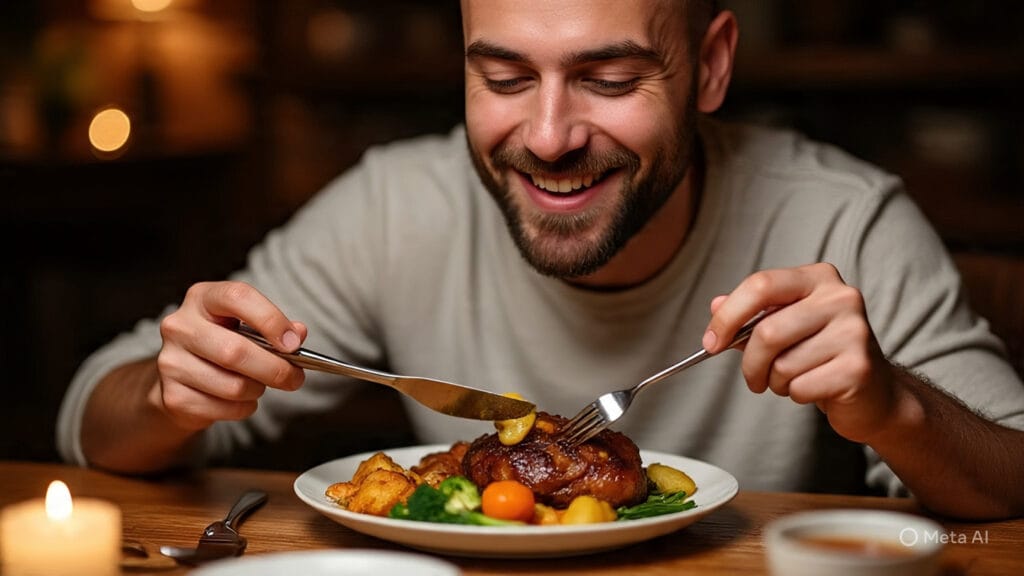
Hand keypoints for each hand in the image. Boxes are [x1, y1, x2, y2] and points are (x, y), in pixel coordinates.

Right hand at [153, 281, 307, 430]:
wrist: (181, 377)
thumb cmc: (223, 343)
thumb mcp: (247, 326)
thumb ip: (275, 327)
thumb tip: (298, 334)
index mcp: (202, 298)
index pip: (238, 297)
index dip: (270, 320)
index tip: (293, 343)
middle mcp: (180, 326)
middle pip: (235, 352)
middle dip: (275, 369)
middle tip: (295, 378)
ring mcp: (171, 362)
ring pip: (233, 386)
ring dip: (257, 390)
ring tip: (258, 385)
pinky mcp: (173, 396)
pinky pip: (224, 408)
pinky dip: (243, 408)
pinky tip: (240, 400)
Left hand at [702, 263, 898, 442]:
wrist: (873, 392)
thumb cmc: (821, 355)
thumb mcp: (784, 326)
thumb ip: (750, 315)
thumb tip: (715, 305)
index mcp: (818, 278)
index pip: (761, 285)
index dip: (728, 316)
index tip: (711, 343)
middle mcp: (841, 297)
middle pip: (767, 331)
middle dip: (750, 363)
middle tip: (753, 378)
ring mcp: (854, 332)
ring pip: (783, 364)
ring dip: (776, 381)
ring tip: (793, 379)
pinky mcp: (858, 368)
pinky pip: (801, 387)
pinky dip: (796, 395)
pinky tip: (815, 388)